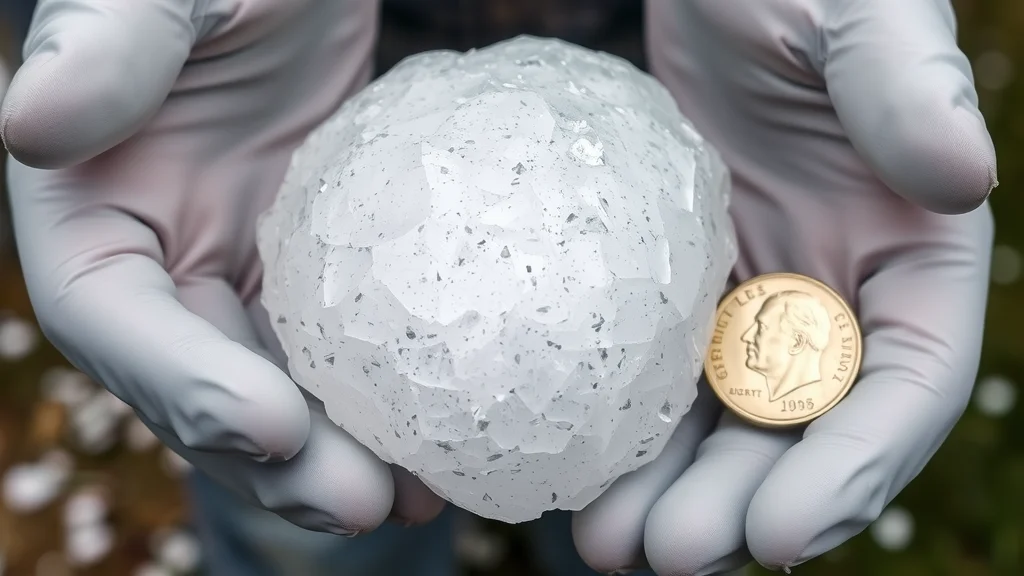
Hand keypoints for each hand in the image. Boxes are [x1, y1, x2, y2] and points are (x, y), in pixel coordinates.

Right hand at [3, 0, 444, 533]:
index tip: (275, 426)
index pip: (117, 325)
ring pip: (280, 387)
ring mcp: (243, 274)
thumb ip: (106, 44)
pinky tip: (448, 429)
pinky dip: (385, 395)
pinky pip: (346, 346)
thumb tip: (33, 120)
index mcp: (92, 218)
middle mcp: (161, 266)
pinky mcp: (318, 268)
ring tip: (417, 497)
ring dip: (338, 453)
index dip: (185, 389)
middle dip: (277, 459)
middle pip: (206, 389)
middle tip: (366, 504)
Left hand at [573, 0, 996, 572]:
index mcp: (911, 250)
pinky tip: (572, 465)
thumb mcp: (860, 12)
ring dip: (672, 489)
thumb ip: (906, 85)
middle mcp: (835, 288)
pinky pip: (655, 365)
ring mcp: (751, 289)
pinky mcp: (676, 277)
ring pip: (722, 416)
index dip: (853, 469)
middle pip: (802, 425)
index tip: (779, 535)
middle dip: (743, 505)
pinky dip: (624, 424)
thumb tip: (963, 172)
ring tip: (604, 545)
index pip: (905, 385)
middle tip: (668, 556)